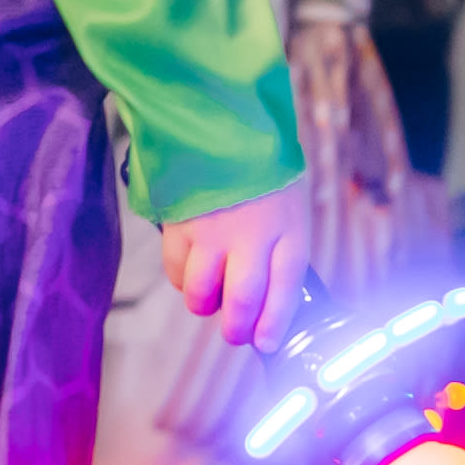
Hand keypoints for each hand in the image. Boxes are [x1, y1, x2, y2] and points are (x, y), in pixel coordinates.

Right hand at [161, 177, 309, 354]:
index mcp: (287, 226)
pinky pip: (176, 270)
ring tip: (210, 300)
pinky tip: (191, 272)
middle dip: (238, 330)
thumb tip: (271, 295)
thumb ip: (282, 245)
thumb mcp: (288, 202)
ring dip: (205, 306)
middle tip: (236, 334)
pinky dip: (182, 281)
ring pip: (202, 293)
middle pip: (243, 301)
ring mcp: (212, 230)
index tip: (266, 343)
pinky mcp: (179, 223)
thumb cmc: (261, 167)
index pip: (286, 290)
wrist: (222, 120)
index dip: (275, 325)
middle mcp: (251, 233)